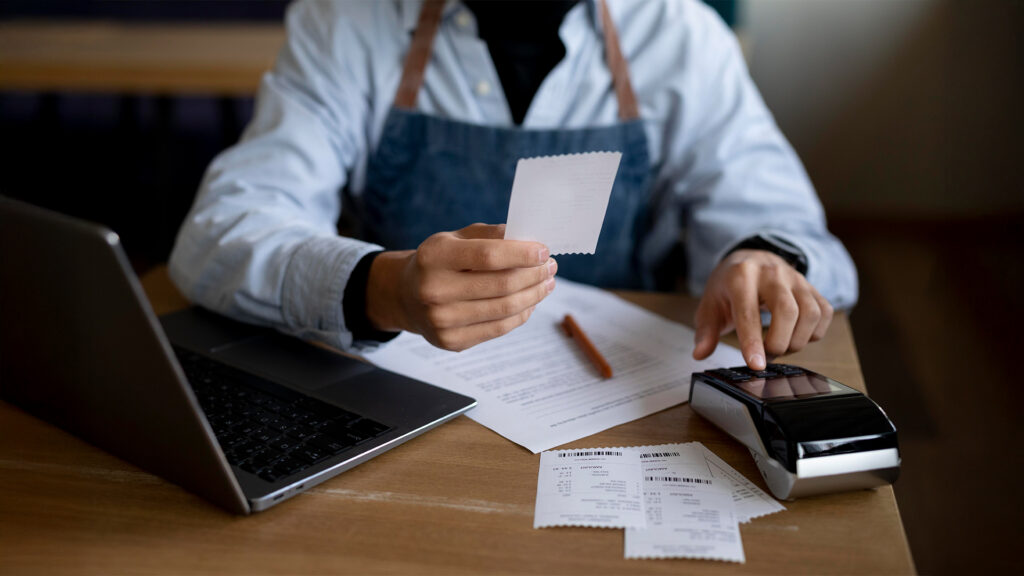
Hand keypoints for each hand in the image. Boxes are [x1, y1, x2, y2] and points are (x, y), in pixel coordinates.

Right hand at [366, 223, 556, 350]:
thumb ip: (491, 236)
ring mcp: (441, 320)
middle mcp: (434, 290)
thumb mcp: (456, 238)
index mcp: (434, 256)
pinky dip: (522, 314)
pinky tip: (530, 302)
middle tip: (550, 266)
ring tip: (547, 283)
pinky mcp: (451, 341)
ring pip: (505, 308)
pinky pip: (499, 328)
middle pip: (501, 285)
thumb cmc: (439, 262)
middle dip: (534, 274)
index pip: (488, 256)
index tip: (543, 250)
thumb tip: (531, 239)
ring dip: (534, 295)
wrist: (406, 296)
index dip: (521, 254)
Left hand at [692, 249, 833, 369]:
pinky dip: (814, 333)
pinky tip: (796, 335)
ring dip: (798, 340)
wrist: (751, 258)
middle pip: (787, 311)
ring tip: (780, 346)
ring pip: (810, 313)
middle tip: (767, 356)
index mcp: (741, 276)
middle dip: (779, 342)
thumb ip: (705, 331)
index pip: (749, 311)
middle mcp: (772, 273)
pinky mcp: (812, 286)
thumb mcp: (710, 305)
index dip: (753, 341)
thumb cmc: (729, 286)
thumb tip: (700, 353)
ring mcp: (795, 278)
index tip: (757, 365)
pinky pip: (824, 313)